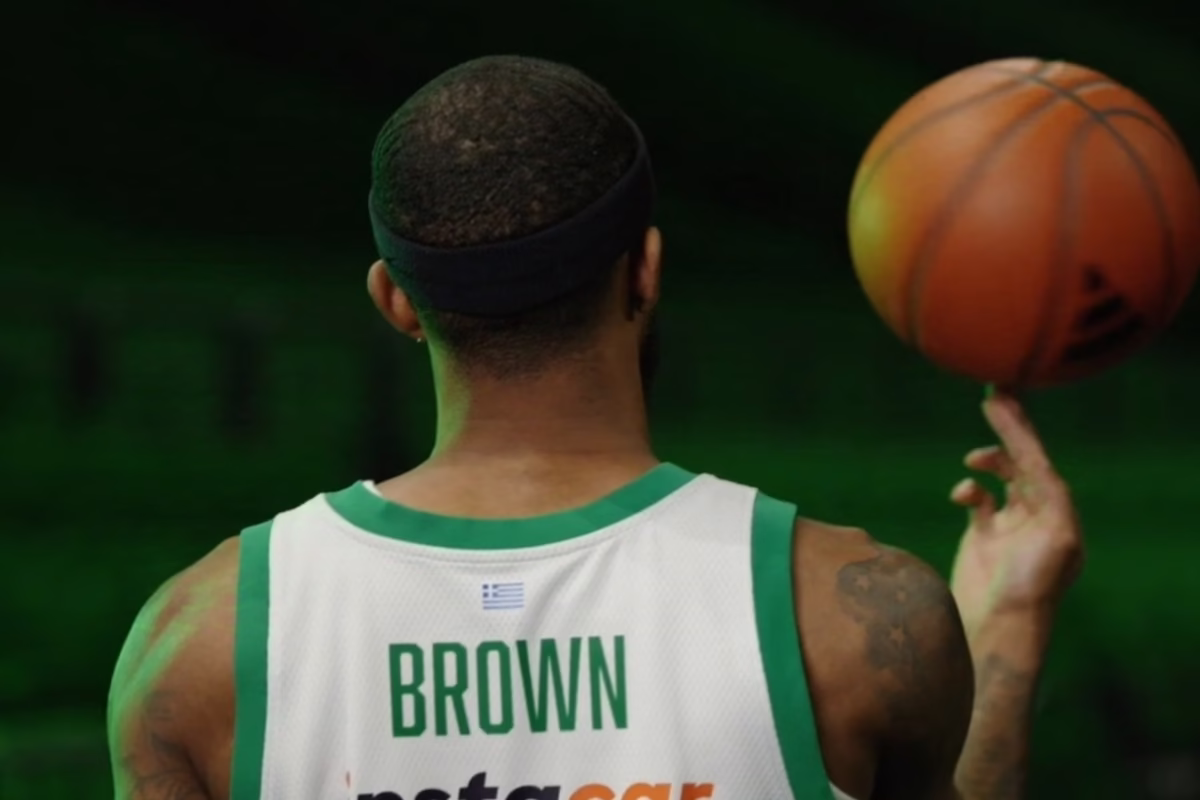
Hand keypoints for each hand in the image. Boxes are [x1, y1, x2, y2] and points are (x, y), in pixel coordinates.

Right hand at [948, 391, 1084, 638]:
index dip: (1022, 430)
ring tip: (973, 461)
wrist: (998, 626)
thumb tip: (1040, 469)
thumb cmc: (1031, 588)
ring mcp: (1010, 526)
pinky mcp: (983, 537)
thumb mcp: (1056, 539)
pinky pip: (977, 500)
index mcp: (1059, 513)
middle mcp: (1038, 516)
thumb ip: (1050, 500)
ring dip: (988, 461)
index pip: (1040, 461)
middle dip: (1009, 430)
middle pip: (1023, 461)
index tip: (1003, 401)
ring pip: (1000, 476)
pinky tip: (962, 495)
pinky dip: (968, 490)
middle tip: (993, 397)